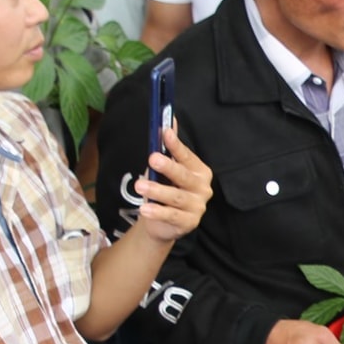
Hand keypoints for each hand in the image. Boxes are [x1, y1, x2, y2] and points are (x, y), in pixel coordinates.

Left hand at [132, 122, 214, 242]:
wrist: (162, 222)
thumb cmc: (166, 190)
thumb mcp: (166, 169)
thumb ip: (169, 148)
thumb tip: (169, 120)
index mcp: (200, 171)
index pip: (187, 156)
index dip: (176, 145)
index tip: (165, 132)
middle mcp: (203, 188)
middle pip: (183, 176)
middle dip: (168, 167)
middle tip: (152, 159)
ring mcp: (198, 206)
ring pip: (176, 196)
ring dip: (157, 190)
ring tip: (140, 185)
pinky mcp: (189, 223)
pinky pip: (172, 216)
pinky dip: (157, 212)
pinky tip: (144, 208)